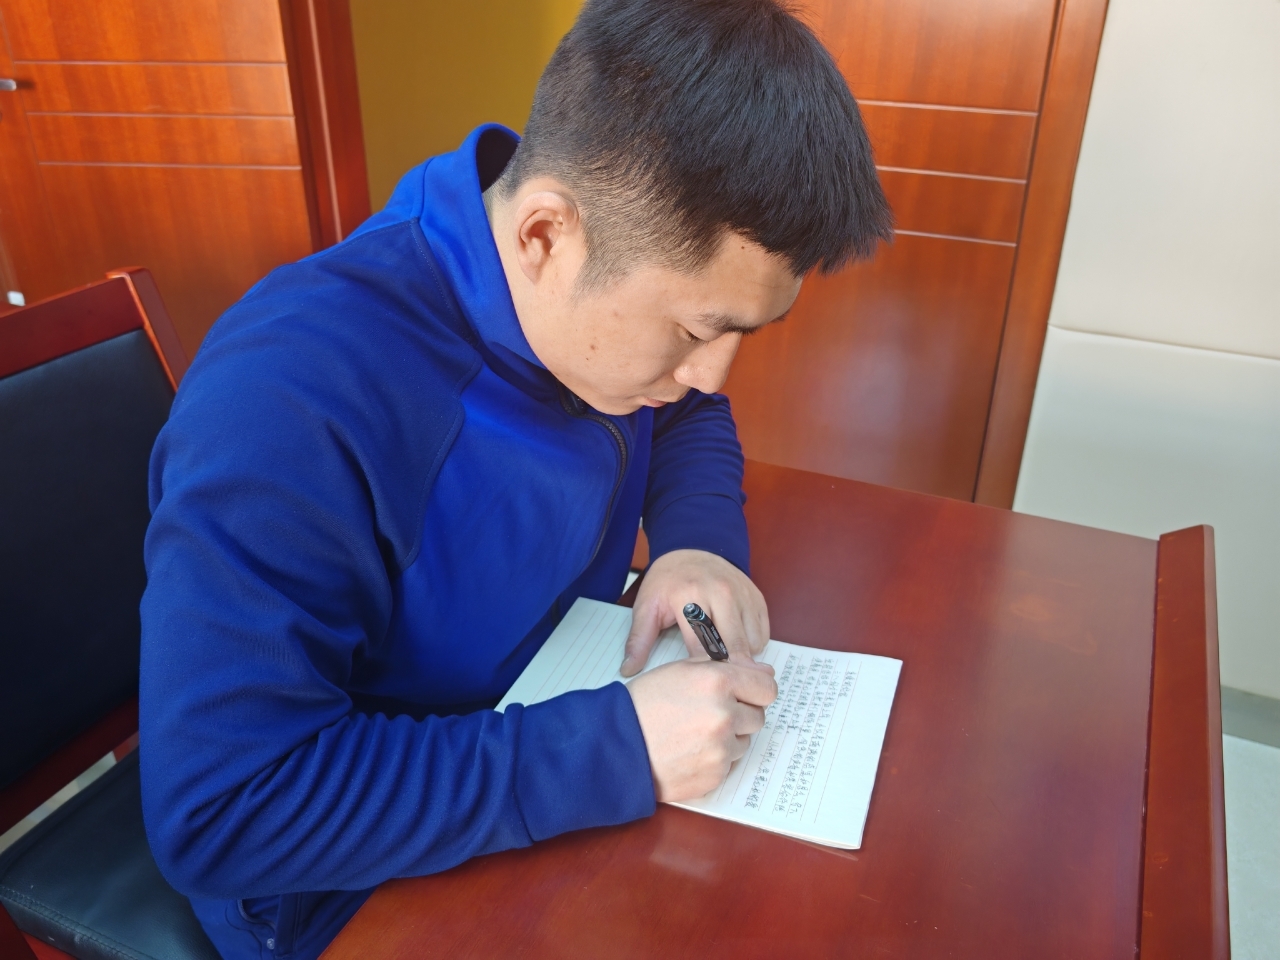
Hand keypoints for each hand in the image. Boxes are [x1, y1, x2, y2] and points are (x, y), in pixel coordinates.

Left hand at [621, 549, 768, 676]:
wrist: (691, 548)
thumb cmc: (668, 582)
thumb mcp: (647, 607)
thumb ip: (639, 640)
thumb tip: (627, 670)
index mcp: (691, 597)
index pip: (702, 648)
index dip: (701, 673)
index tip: (698, 687)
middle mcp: (721, 594)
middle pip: (733, 649)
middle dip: (728, 671)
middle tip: (720, 686)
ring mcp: (743, 595)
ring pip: (751, 644)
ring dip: (741, 659)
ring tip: (724, 661)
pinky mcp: (757, 597)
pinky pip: (763, 634)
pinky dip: (752, 646)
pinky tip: (735, 645)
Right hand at [627, 658, 777, 800]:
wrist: (617, 746)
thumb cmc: (644, 705)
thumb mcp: (681, 670)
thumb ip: (724, 667)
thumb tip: (762, 672)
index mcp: (717, 682)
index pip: (767, 688)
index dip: (756, 690)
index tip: (747, 693)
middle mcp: (724, 715)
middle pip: (757, 716)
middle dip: (739, 714)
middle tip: (709, 714)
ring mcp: (721, 749)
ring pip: (743, 742)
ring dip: (727, 738)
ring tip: (693, 734)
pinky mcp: (715, 775)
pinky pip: (729, 764)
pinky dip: (715, 759)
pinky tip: (690, 751)